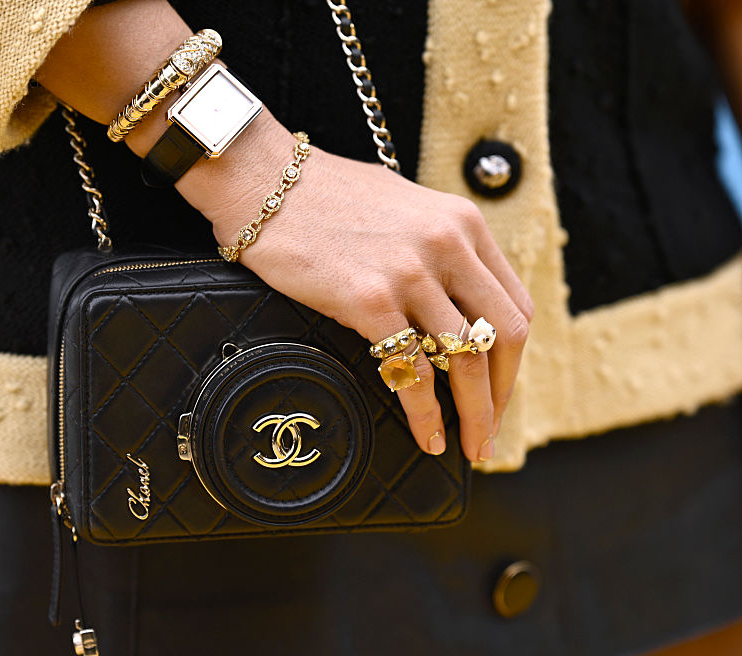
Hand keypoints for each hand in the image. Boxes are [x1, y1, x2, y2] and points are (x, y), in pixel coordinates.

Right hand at [201, 141, 533, 462]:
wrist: (264, 181)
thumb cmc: (323, 197)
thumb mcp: (403, 210)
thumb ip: (437, 251)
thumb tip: (451, 306)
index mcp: (462, 223)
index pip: (514, 304)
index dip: (513, 359)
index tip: (499, 389)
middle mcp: (448, 244)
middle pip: (505, 336)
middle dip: (501, 395)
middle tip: (489, 432)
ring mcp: (411, 272)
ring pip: (467, 360)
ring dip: (474, 414)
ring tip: (466, 446)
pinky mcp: (370, 298)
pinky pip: (413, 370)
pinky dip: (425, 412)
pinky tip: (425, 434)